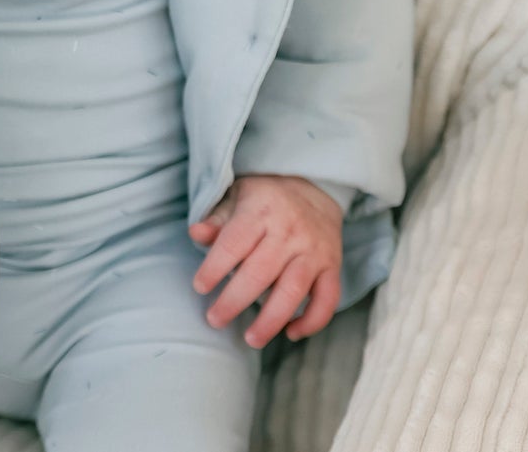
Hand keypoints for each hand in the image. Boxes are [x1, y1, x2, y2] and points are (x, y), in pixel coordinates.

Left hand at [188, 173, 343, 347]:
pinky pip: (327, 299)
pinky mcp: (332, 266)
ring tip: (251, 339)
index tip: (199, 288)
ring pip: (293, 290)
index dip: (214, 268)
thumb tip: (195, 234)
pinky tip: (291, 332)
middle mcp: (289, 231)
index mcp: (261, 211)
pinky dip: (312, 321)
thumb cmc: (266, 198)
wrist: (316, 187)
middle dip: (234, 301)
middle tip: (214, 320)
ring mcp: (313, 250)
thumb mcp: (238, 197)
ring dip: (271, 320)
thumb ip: (217, 219)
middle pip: (260, 272)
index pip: (234, 243)